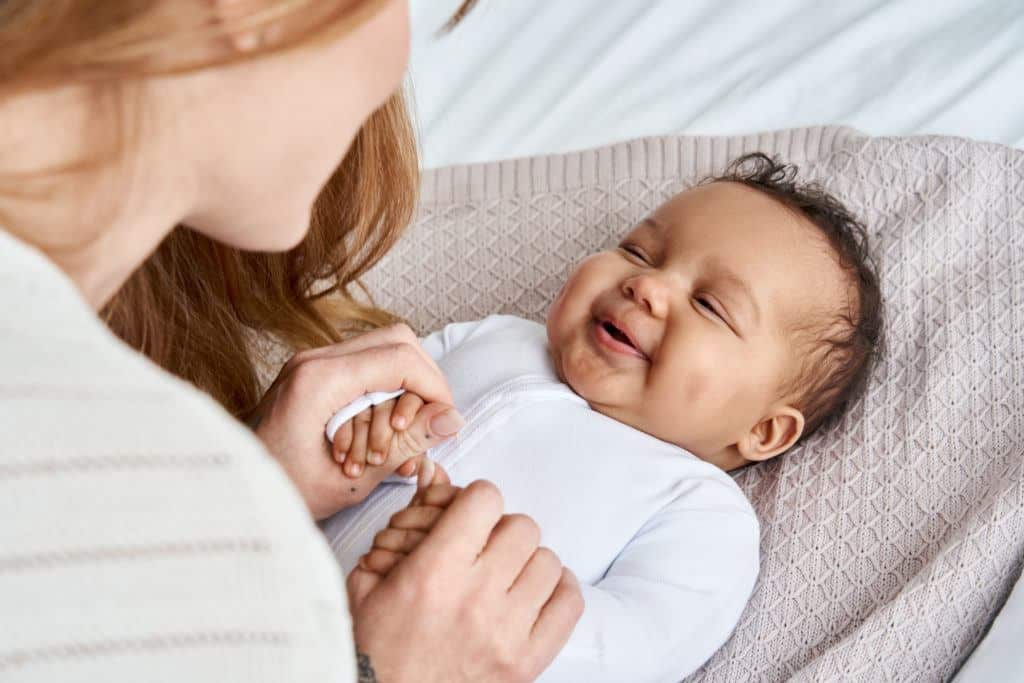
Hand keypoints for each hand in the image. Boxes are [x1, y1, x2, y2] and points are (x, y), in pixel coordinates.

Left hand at [251, 323, 464, 519]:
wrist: (229, 498)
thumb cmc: (279, 495)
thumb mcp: (352, 481)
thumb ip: (406, 445)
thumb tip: (452, 419)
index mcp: (319, 381)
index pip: (400, 357)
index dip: (434, 386)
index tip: (445, 419)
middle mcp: (314, 360)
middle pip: (397, 340)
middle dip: (423, 380)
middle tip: (429, 423)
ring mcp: (310, 363)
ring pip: (382, 349)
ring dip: (403, 388)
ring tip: (399, 439)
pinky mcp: (310, 373)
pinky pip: (363, 366)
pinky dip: (383, 393)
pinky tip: (379, 437)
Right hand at [346, 479, 584, 682]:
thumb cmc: (373, 645)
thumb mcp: (370, 577)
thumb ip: (408, 520)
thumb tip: (434, 470)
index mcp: (433, 573)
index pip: (485, 500)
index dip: (476, 499)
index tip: (469, 514)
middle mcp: (475, 600)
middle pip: (522, 527)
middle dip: (502, 530)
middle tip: (484, 547)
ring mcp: (507, 634)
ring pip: (548, 562)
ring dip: (527, 562)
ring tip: (505, 575)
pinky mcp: (527, 662)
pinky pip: (569, 604)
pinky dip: (557, 591)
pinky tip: (532, 594)